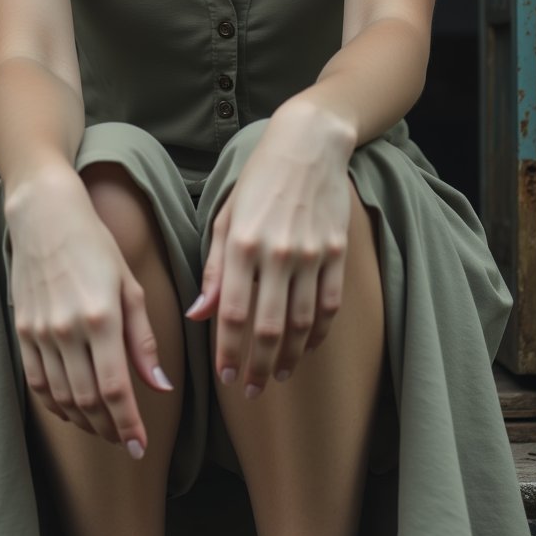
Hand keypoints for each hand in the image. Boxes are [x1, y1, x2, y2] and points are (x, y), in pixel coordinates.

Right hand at [4, 169, 173, 457]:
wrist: (44, 217)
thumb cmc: (96, 246)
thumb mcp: (131, 287)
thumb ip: (143, 340)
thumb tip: (159, 386)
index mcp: (101, 318)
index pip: (114, 389)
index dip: (128, 424)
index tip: (140, 447)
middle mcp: (66, 330)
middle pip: (87, 401)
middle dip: (109, 429)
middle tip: (126, 441)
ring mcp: (39, 332)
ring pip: (61, 397)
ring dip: (84, 421)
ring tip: (104, 428)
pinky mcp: (22, 331)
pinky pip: (38, 382)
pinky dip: (56, 404)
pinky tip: (73, 410)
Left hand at [185, 106, 353, 393]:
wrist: (308, 146)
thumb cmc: (258, 181)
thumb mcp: (224, 217)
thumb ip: (213, 270)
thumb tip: (198, 315)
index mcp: (242, 244)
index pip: (232, 313)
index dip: (228, 351)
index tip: (225, 376)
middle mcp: (277, 253)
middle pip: (269, 327)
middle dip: (258, 366)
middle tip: (250, 389)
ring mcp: (311, 254)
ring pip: (303, 323)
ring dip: (290, 357)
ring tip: (278, 376)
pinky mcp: (337, 253)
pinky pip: (330, 305)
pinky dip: (319, 333)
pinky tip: (308, 348)